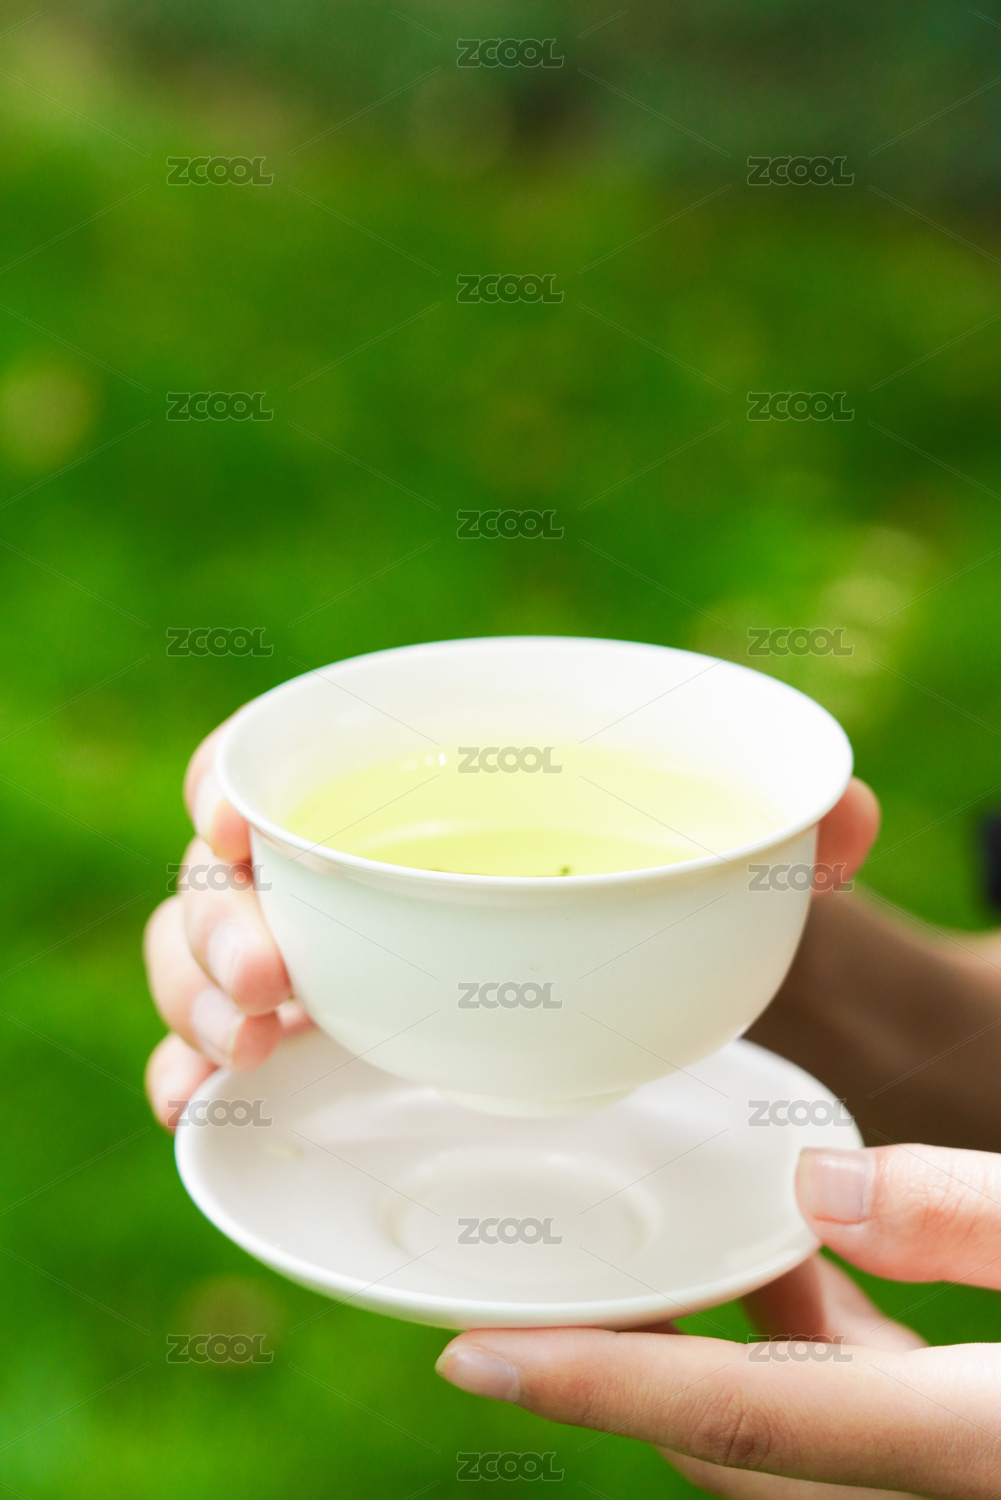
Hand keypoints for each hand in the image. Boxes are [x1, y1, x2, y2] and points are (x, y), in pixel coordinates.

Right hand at [142, 726, 877, 1128]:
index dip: (236, 781)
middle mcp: (345, 876)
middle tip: (272, 979)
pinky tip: (205, 1106)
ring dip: (194, 1001)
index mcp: (415, 797)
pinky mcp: (313, 1055)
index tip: (238, 817)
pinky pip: (222, 1061)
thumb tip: (845, 815)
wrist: (686, 1020)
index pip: (285, 761)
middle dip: (217, 921)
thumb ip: (784, 835)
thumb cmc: (678, 916)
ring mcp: (318, 967)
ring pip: (199, 963)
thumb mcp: (724, 873)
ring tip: (244, 1048)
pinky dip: (194, 1080)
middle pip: (222, 876)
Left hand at [436, 1142, 1000, 1497]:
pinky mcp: (959, 1453)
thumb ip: (968, 1217)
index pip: (740, 1411)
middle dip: (634, 1352)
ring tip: (692, 1228)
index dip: (593, 1386)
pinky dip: (804, 1331)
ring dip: (725, 1330)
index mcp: (956, 1444)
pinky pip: (844, 1403)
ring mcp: (936, 1478)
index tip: (468, 1358)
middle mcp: (923, 1484)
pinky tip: (814, 1249)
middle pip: (734, 1431)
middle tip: (564, 1264)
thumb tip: (818, 1182)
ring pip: (784, 1421)